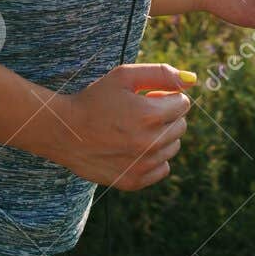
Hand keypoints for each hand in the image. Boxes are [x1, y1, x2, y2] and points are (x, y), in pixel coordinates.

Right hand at [54, 63, 194, 190]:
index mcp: (149, 115)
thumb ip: (160, 73)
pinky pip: (163, 168)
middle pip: (181, 126)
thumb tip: (190, 79)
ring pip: (173, 147)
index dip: (165, 96)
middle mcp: (149, 143)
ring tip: (133, 130)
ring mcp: (142, 166)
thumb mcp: (124, 76)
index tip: (148, 97)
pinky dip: (153, 158)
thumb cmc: (94, 100)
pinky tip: (132, 149)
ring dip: (160, 136)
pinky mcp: (134, 182)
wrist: (63, 132)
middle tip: (140, 113)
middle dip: (165, 116)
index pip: (183, 104)